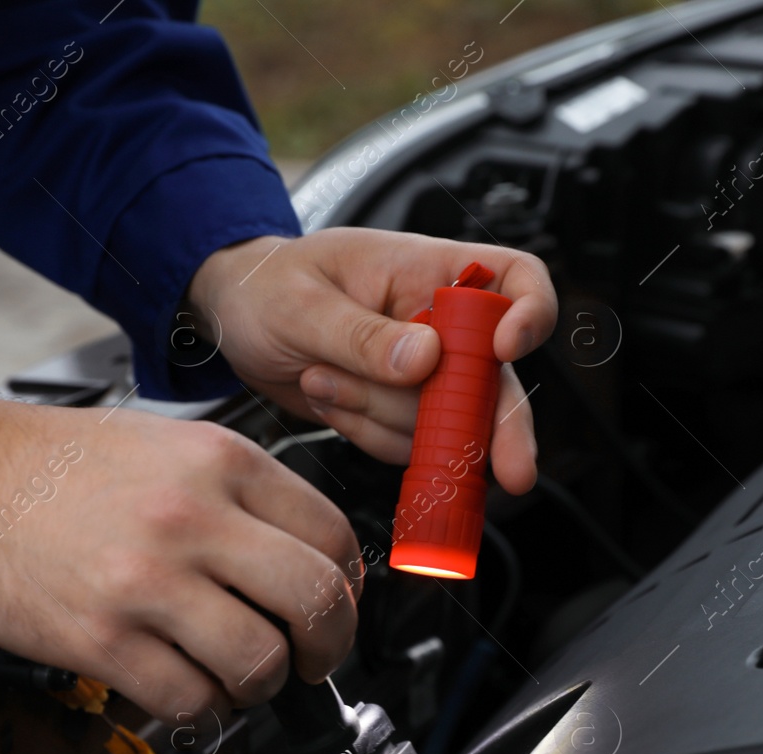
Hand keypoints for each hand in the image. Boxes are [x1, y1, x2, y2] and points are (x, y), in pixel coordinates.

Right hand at [0, 390, 360, 723]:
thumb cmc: (57, 463)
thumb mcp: (170, 444)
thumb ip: (241, 494)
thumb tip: (306, 558)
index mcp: (220, 463)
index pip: (334, 535)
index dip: (350, 587)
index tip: (337, 606)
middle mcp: (194, 518)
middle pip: (317, 601)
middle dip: (330, 646)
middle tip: (315, 659)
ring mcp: (147, 582)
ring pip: (260, 662)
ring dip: (262, 685)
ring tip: (240, 676)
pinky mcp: (101, 638)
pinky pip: (189, 699)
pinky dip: (203, 710)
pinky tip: (189, 691)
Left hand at [186, 228, 555, 494]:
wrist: (233, 320)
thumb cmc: (266, 287)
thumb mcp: (300, 303)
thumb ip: (361, 335)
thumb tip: (424, 360)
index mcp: (431, 270)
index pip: (516, 278)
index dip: (529, 312)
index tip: (505, 348)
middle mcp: (440, 324)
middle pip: (500, 378)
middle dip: (502, 428)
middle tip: (511, 473)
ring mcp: (424, 374)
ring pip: (441, 423)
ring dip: (380, 416)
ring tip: (323, 378)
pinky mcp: (400, 412)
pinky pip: (405, 445)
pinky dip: (365, 433)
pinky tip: (329, 398)